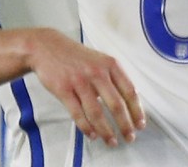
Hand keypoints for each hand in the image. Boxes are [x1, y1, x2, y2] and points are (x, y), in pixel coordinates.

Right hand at [29, 29, 145, 146]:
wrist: (47, 47)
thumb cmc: (75, 56)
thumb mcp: (100, 60)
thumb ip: (114, 78)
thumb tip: (129, 101)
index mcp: (110, 65)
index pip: (129, 91)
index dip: (137, 111)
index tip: (140, 124)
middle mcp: (97, 72)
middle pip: (116, 105)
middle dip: (125, 125)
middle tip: (130, 137)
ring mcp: (80, 82)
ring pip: (97, 113)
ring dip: (106, 131)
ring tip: (112, 141)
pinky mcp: (64, 90)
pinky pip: (78, 114)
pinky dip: (87, 127)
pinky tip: (92, 134)